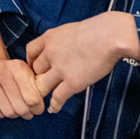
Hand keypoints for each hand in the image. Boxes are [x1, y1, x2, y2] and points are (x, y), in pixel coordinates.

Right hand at [0, 16, 43, 118]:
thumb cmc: (12, 73)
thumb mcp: (27, 73)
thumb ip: (37, 87)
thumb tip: (40, 107)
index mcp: (18, 67)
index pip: (32, 98)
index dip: (37, 108)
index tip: (38, 109)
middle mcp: (1, 71)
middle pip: (20, 107)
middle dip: (26, 114)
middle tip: (28, 113)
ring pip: (7, 111)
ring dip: (14, 115)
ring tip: (16, 111)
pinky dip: (1, 114)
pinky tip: (4, 108)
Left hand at [25, 11, 139, 112]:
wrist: (109, 36)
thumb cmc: (96, 31)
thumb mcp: (69, 30)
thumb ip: (59, 42)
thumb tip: (59, 50)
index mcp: (49, 38)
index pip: (30, 52)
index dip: (31, 62)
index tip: (35, 68)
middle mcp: (50, 53)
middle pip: (35, 70)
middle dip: (38, 77)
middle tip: (43, 84)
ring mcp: (60, 68)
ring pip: (42, 85)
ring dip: (44, 92)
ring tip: (44, 99)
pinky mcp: (73, 82)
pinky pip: (57, 97)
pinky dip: (55, 104)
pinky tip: (54, 108)